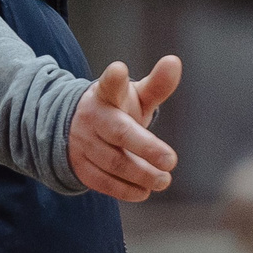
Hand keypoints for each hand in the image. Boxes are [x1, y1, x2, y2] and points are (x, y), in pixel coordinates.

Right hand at [68, 56, 181, 201]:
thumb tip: (175, 61)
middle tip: (171, 161)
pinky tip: (144, 191)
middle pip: (119, 133)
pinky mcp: (81, 167)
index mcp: (106, 94)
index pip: (109, 84)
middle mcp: (93, 117)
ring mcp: (84, 143)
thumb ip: (157, 84)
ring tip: (164, 180)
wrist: (77, 130)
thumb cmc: (117, 110)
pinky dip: (126, 189)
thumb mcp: (135, 96)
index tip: (119, 69)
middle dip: (146, 148)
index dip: (114, 78)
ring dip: (141, 174)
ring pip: (113, 162)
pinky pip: (103, 182)